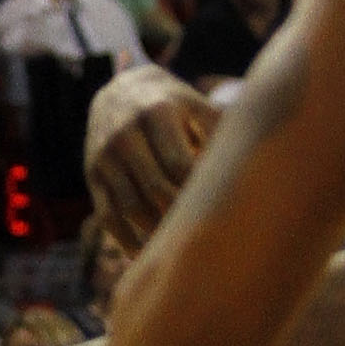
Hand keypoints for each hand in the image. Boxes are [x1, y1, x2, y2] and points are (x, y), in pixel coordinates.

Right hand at [83, 64, 222, 251]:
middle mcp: (124, 133)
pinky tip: (143, 254)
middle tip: (206, 234)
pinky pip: (107, 215)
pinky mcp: (93, 174)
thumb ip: (221, 128)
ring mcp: (104, 156)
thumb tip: (251, 162)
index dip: (199, 189)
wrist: (120, 91)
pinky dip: (125, 239)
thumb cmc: (173, 104)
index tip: (220, 208)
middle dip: (180, 213)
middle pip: (155, 188)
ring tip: (180, 248)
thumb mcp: (196, 104)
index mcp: (156, 113)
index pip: (180, 164)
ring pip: (131, 207)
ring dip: (155, 231)